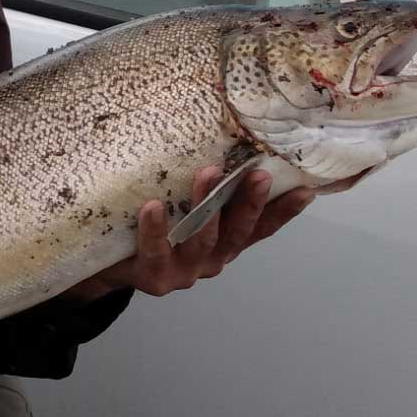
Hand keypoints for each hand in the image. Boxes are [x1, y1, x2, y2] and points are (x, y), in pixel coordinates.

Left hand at [62, 166, 312, 302]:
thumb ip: (209, 189)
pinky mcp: (154, 277)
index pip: (262, 227)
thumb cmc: (154, 227)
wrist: (111, 265)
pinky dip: (155, 230)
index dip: (284, 211)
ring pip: (202, 240)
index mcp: (226, 242)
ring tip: (208, 173)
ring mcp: (185, 271)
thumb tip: (225, 138)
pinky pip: (156, 251)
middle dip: (250, 203)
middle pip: (238, 232)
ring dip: (206, 206)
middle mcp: (212, 258)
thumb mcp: (186, 207)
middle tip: (260, 175)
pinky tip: (152, 207)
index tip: (305, 189)